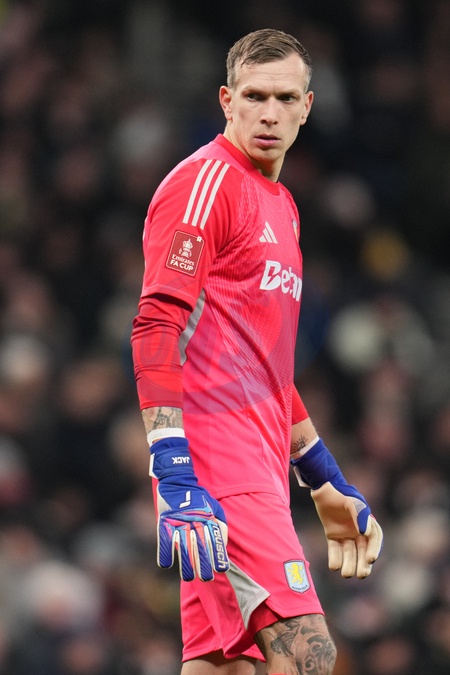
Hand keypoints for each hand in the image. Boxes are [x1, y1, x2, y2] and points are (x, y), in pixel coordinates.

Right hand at [150, 437, 228, 580]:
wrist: (177, 480)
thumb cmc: (199, 497)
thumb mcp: (214, 507)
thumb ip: (221, 525)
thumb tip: (223, 546)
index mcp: (207, 517)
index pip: (214, 539)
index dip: (218, 555)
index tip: (221, 569)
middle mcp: (193, 520)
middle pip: (199, 546)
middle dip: (203, 564)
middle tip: (207, 578)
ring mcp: (178, 521)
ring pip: (182, 547)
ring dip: (186, 564)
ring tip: (189, 577)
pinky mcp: (164, 522)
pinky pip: (164, 540)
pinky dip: (165, 553)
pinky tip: (167, 564)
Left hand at [311, 482, 382, 577]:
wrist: (323, 488)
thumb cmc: (341, 493)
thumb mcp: (352, 502)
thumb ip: (360, 515)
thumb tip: (364, 533)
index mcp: (366, 523)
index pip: (374, 540)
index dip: (374, 550)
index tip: (371, 559)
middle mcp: (357, 531)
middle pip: (362, 550)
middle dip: (363, 564)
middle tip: (361, 575)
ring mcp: (345, 534)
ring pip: (349, 552)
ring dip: (349, 564)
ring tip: (346, 574)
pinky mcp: (332, 535)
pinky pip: (335, 549)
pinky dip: (335, 558)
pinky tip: (334, 567)